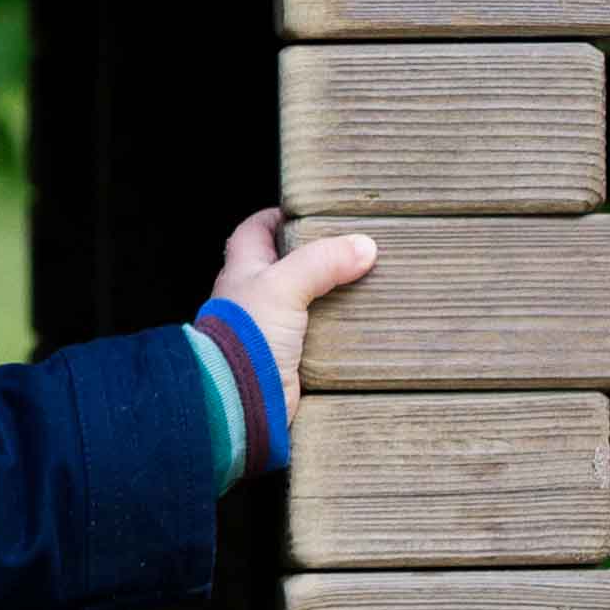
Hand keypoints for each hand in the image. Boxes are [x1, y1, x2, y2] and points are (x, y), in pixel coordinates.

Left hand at [210, 206, 377, 396]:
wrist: (239, 398)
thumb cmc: (245, 337)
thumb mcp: (282, 286)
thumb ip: (321, 262)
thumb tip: (363, 246)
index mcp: (242, 272)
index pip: (255, 232)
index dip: (277, 217)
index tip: (309, 211)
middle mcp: (254, 299)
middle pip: (285, 267)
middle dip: (315, 257)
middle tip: (353, 248)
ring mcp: (272, 329)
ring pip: (306, 302)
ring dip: (333, 295)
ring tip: (370, 283)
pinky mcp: (290, 358)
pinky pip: (319, 337)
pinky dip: (339, 330)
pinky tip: (364, 324)